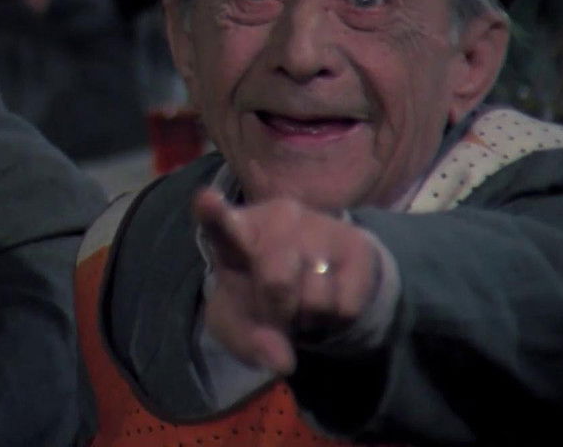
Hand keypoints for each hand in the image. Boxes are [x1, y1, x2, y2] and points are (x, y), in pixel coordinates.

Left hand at [193, 188, 381, 374]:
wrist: (319, 282)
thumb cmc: (263, 296)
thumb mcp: (241, 323)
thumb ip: (247, 342)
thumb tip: (281, 360)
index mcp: (235, 232)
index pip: (221, 223)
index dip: (213, 213)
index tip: (206, 201)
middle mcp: (277, 218)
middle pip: (277, 283)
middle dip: (277, 311)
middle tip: (277, 308)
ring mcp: (318, 226)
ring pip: (315, 300)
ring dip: (308, 316)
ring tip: (303, 299)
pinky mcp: (356, 244)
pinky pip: (346, 306)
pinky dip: (336, 318)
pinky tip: (330, 295)